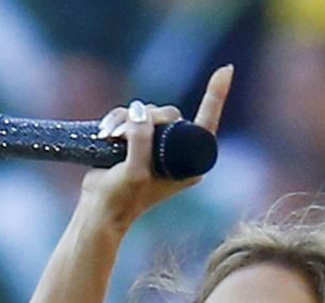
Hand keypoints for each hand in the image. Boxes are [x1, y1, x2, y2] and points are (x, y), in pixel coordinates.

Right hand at [80, 65, 232, 229]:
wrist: (98, 212)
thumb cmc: (122, 198)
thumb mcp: (136, 172)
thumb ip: (141, 140)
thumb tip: (138, 111)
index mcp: (189, 163)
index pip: (205, 123)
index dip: (215, 95)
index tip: (226, 69)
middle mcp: (176, 152)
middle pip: (170, 115)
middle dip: (146, 117)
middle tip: (122, 135)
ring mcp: (155, 146)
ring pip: (147, 113)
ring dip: (125, 120)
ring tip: (109, 137)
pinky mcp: (135, 142)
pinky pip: (130, 116)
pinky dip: (116, 120)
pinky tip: (105, 132)